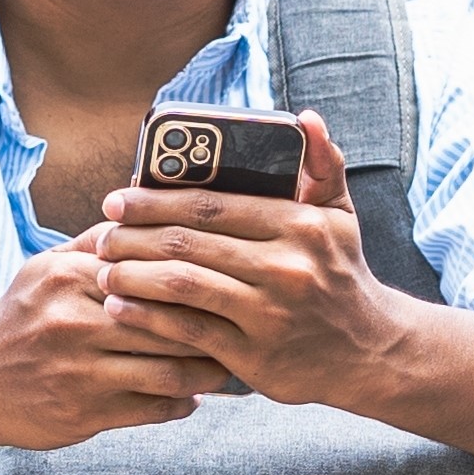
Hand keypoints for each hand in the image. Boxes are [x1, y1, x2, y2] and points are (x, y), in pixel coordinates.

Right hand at [0, 239, 232, 453]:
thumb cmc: (19, 318)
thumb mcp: (45, 269)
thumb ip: (97, 243)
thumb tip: (149, 210)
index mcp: (71, 278)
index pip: (156, 273)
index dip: (201, 279)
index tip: (232, 282)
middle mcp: (76, 322)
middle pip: (171, 322)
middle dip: (215, 326)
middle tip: (246, 326)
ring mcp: (81, 371)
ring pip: (170, 370)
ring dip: (209, 371)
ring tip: (228, 364)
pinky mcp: (85, 413)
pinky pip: (153, 409)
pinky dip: (182, 403)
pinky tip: (194, 396)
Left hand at [91, 112, 411, 412]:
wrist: (372, 352)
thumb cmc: (343, 276)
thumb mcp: (342, 217)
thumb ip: (323, 165)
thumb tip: (307, 119)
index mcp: (300, 225)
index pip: (211, 204)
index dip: (154, 200)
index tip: (116, 201)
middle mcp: (286, 266)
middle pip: (187, 243)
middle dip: (131, 237)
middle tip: (101, 236)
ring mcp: (269, 313)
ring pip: (180, 284)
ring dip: (131, 275)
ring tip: (104, 270)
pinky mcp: (255, 355)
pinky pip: (187, 329)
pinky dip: (146, 317)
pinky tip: (120, 308)